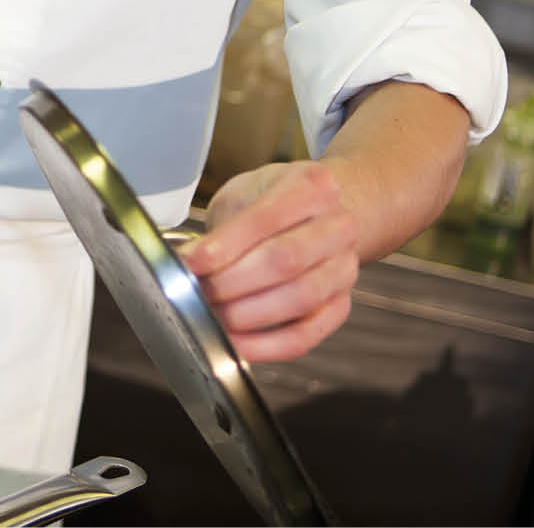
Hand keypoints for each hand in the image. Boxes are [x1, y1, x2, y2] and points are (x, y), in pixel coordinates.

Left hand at [178, 161, 358, 362]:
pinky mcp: (340, 305)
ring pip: (298, 300)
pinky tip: (235, 343)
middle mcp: (337, 227)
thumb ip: (223, 227)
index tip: (189, 261)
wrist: (317, 214)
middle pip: (285, 261)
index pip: (265, 218)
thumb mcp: (244, 195)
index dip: (224, 245)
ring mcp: (344, 268)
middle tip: (196, 291)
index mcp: (313, 187)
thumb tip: (190, 266)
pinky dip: (266, 346)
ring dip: (246, 314)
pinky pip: (305, 335)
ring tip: (211, 315)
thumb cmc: (274, 202)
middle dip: (231, 282)